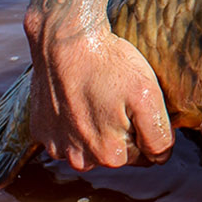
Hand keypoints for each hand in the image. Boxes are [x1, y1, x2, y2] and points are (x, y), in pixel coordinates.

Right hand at [27, 30, 172, 170]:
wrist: (65, 40)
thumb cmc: (109, 64)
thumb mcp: (147, 95)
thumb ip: (158, 135)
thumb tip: (161, 157)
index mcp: (110, 155)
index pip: (144, 155)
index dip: (147, 130)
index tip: (140, 106)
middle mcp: (81, 160)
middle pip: (117, 153)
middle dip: (123, 131)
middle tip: (120, 98)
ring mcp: (57, 147)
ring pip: (91, 147)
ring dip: (98, 129)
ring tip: (100, 97)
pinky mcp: (41, 131)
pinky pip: (66, 135)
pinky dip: (74, 121)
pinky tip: (78, 99)